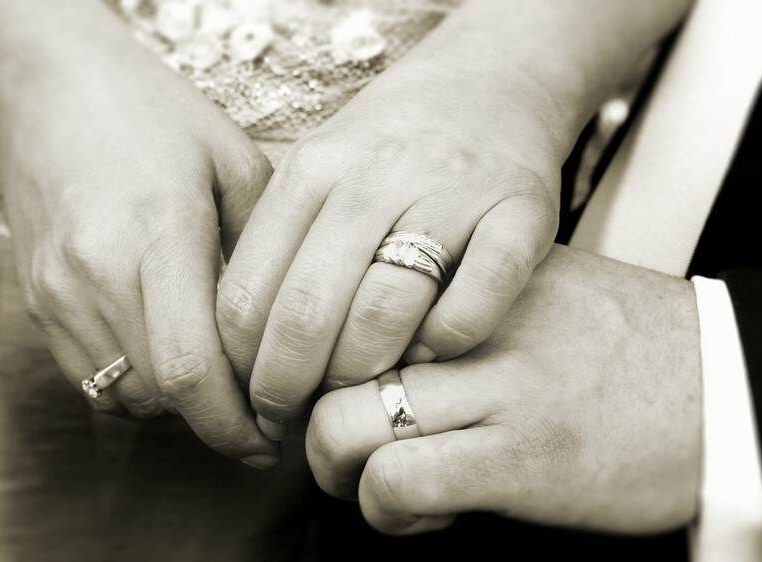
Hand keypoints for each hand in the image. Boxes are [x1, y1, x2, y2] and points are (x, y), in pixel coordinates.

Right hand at [0, 9, 276, 459]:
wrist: (50, 88)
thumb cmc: (155, 115)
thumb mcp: (235, 162)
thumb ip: (267, 250)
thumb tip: (291, 329)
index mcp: (159, 234)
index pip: (195, 372)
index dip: (240, 423)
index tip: (277, 433)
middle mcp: (98, 275)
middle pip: (164, 397)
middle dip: (220, 423)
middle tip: (264, 421)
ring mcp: (59, 293)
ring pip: (127, 397)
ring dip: (183, 406)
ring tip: (224, 387)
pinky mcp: (39, 302)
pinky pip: (94, 378)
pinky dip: (141, 386)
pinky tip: (173, 356)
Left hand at [216, 62, 562, 442]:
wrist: (494, 84)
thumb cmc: (394, 146)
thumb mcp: (324, 170)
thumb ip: (283, 243)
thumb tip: (243, 349)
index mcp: (316, 168)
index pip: (249, 290)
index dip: (239, 365)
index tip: (246, 401)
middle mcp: (378, 175)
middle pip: (308, 310)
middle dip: (286, 388)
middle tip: (288, 422)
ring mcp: (453, 192)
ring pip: (386, 312)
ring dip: (362, 376)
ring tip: (356, 397)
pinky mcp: (521, 214)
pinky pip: (473, 305)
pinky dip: (445, 346)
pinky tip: (431, 354)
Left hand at [306, 244, 701, 534]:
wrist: (718, 381)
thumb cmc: (618, 336)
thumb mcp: (530, 286)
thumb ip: (452, 297)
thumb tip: (370, 329)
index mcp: (469, 271)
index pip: (347, 292)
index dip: (311, 345)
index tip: (312, 376)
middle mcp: (472, 322)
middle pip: (327, 354)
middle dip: (302, 408)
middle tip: (322, 432)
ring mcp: (497, 390)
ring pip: (344, 422)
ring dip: (333, 463)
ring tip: (366, 474)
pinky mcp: (522, 459)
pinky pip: (401, 482)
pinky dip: (384, 507)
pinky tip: (419, 508)